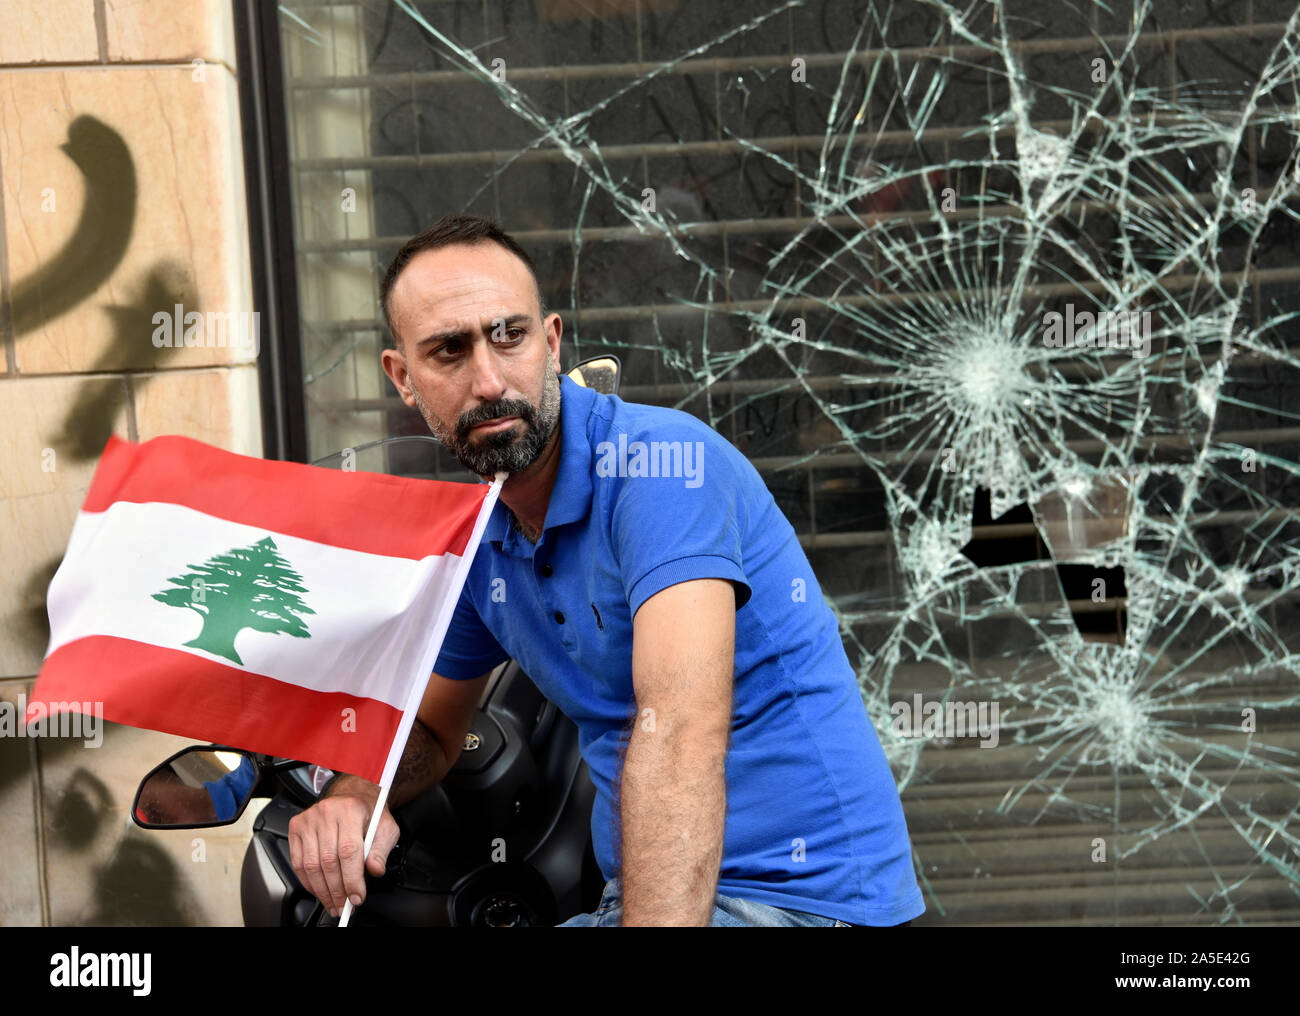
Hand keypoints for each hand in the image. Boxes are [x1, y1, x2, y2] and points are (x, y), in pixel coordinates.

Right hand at [287, 774, 399, 916]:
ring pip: (311, 865)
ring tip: (333, 903)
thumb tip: (374, 870)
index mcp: (350, 810)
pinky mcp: (296, 827)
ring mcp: (308, 820)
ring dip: (322, 891)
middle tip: (346, 905)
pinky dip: (309, 882)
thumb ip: (381, 850)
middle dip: (337, 890)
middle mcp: (326, 813)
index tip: (357, 897)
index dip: (352, 879)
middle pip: (328, 861)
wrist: (352, 794)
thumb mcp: (385, 827)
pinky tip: (320, 890)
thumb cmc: (368, 811)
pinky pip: (298, 862)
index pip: (348, 851)